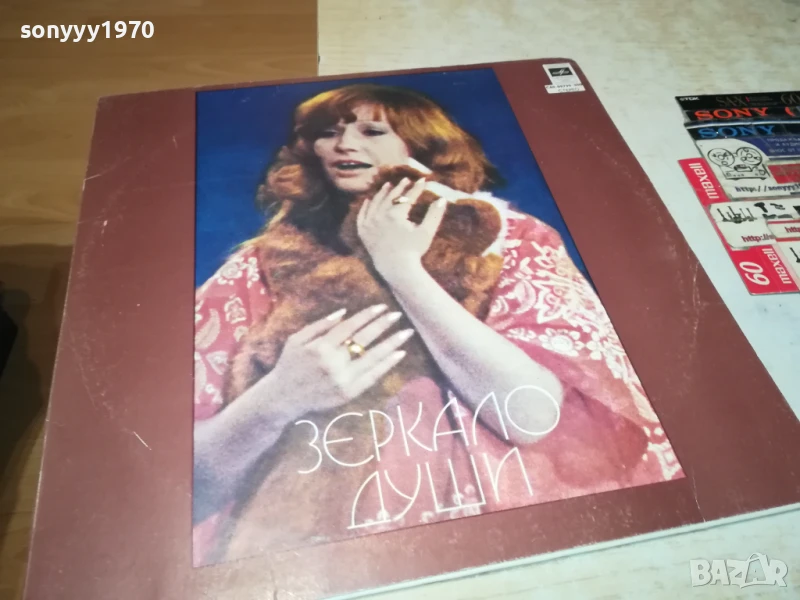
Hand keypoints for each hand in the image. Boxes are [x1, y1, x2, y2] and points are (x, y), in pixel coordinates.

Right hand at [264, 304, 414, 412]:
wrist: (282, 398)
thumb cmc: (289, 365)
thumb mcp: (296, 340)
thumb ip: (319, 325)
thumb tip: (344, 313)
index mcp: (320, 347)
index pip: (350, 327)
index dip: (367, 316)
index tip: (381, 307)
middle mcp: (333, 362)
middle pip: (364, 340)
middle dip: (383, 325)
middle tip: (398, 315)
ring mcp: (342, 379)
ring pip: (372, 358)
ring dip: (391, 344)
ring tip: (406, 333)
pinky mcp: (348, 393)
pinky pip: (372, 377)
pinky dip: (386, 365)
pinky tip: (398, 355)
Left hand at [357, 177, 446, 283]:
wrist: (396, 269)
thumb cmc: (413, 251)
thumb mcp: (426, 232)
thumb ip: (434, 214)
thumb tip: (442, 199)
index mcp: (395, 214)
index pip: (408, 197)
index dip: (417, 188)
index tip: (423, 181)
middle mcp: (380, 216)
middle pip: (390, 197)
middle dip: (400, 187)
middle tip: (406, 180)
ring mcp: (370, 223)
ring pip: (375, 203)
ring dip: (382, 193)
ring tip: (388, 185)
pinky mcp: (363, 232)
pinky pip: (362, 215)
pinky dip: (365, 207)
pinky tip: (369, 200)